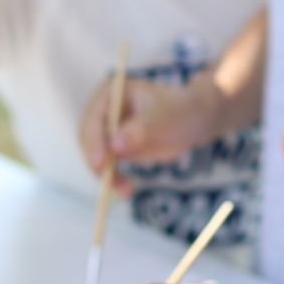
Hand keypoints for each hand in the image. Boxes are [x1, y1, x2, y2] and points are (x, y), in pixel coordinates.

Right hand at [79, 75, 224, 192]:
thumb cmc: (180, 110)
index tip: (101, 161)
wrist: (194, 121)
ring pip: (96, 157)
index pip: (93, 119)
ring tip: (125, 189)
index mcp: (110, 93)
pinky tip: (126, 190)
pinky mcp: (116, 149)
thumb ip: (140, 130)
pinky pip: (108, 168)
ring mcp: (108, 131)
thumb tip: (115, 145)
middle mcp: (104, 111)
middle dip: (97, 161)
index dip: (94, 140)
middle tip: (109, 179)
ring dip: (105, 175)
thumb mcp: (162, 117)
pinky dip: (114, 179)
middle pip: (88, 140)